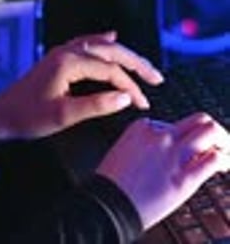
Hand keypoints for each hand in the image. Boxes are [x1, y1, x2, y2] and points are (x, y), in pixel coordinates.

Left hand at [0, 30, 162, 141]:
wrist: (2, 115)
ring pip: (100, 45)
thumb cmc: (28, 116)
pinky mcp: (59, 58)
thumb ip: (96, 105)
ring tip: (142, 65)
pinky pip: (86, 42)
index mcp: (69, 62)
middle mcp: (67, 52)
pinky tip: (110, 38)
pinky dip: (102, 41)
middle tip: (157, 77)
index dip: (131, 86)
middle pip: (110, 51)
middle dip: (136, 63)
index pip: (111, 70)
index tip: (143, 103)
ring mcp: (62, 53)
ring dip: (123, 54)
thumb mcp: (63, 116)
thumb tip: (125, 98)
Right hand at [97, 112, 229, 229]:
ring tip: (224, 152)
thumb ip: (146, 146)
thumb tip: (166, 151)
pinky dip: (221, 160)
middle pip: (199, 119)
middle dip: (211, 130)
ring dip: (222, 141)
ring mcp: (172, 155)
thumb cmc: (111, 185)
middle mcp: (160, 136)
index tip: (190, 147)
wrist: (107, 206)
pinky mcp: (183, 179)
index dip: (187, 136)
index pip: (176, 123)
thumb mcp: (124, 152)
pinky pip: (211, 160)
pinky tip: (222, 166)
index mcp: (142, 127)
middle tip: (215, 143)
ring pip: (210, 131)